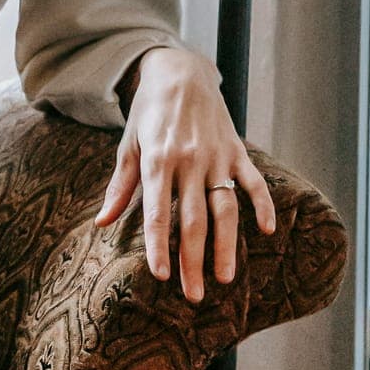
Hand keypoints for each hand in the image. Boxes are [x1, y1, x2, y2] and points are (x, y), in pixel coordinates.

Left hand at [94, 46, 277, 302]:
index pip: (157, 214)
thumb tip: (102, 223)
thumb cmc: (148, 113)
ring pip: (225, 210)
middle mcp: (189, 163)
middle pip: (193, 221)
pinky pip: (254, 183)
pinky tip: (267, 232)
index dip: (159, 246)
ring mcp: (217, 158)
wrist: (180, 73)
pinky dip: (262, 206)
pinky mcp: (238, 152)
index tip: (161, 276)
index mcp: (158, 162)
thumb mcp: (128, 145)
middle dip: (192, 261)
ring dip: (226, 246)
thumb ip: (120, 186)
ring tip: (223, 278)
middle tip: (192, 296)